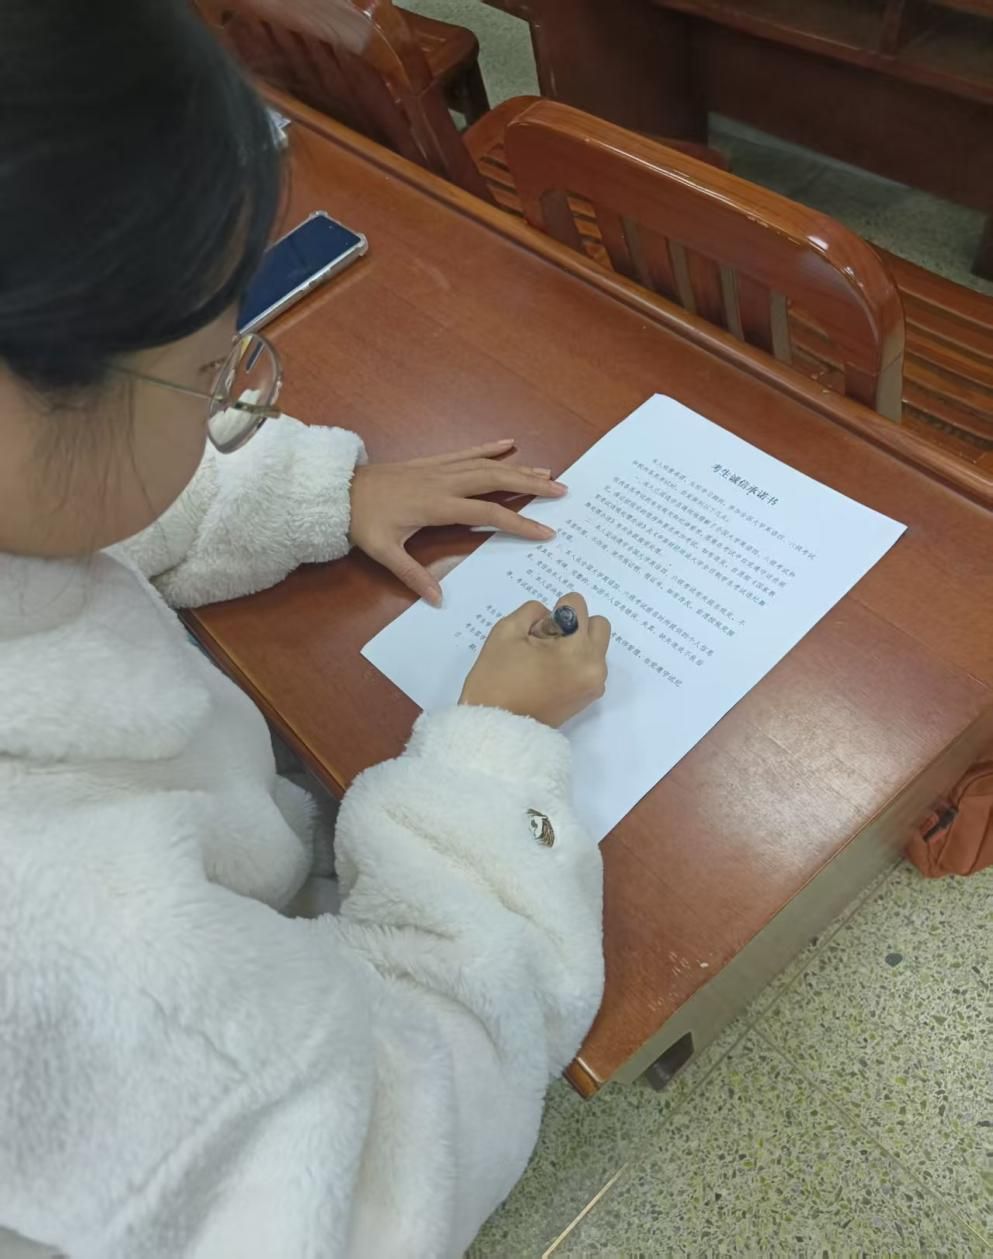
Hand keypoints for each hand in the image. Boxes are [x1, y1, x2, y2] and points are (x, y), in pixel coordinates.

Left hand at [348, 440, 565, 604]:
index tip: (545, 532)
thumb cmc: (362, 521)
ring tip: (548, 472)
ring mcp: (439, 468)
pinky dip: (489, 447)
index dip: (518, 522)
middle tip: (562, 491)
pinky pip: (466, 451)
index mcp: (436, 506)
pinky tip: (509, 443)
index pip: (487, 513)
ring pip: (486, 464)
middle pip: (495, 480)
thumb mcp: (383, 552)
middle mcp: (444, 482)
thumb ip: (412, 576)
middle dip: (530, 485)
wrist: (339, 490)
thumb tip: (437, 600)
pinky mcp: (432, 462)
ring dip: (518, 467)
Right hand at [460, 593, 610, 727]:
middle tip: (544, 644)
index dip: (552, 613)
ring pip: (595, 645)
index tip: (536, 634)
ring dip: (575, 645)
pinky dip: (575, 662)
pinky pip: (590, 665)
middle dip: (573, 626)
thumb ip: (532, 612)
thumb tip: (551, 618)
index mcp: (579, 650)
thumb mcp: (506, 631)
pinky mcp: (588, 697)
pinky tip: (549, 675)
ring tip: (544, 662)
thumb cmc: (497, 680)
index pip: (576, 604)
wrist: (496, 731)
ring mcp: (594, 685)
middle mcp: (595, 667)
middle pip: (597, 624)